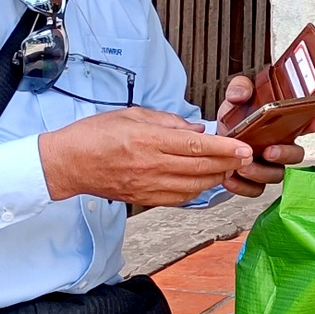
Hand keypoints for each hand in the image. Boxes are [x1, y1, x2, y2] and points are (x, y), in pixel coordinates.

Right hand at [40, 108, 252, 206]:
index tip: (244, 148)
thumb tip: (197, 130)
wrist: (68, 163)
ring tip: (229, 168)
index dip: (225, 148)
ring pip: (194, 186)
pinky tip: (204, 182)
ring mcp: (148, 185)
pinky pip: (179, 198)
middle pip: (200, 168)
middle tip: (246, 158)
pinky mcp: (144, 199)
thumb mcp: (132, 114)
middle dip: (228, 163)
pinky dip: (197, 191)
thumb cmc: (95, 135)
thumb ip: (168, 122)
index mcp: (148, 140)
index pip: (196, 146)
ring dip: (216, 178)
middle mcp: (151, 165)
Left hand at [215, 74, 314, 197]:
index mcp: (282, 126)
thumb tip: (240, 94)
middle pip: (295, 156)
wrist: (218, 138)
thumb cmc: (234, 118)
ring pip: (276, 175)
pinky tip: (231, 177)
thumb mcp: (236, 98)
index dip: (312, 124)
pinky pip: (256, 190)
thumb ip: (240, 89)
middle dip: (284, 155)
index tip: (314, 123)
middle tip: (269, 151)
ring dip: (261, 172)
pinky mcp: (254, 181)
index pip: (305, 124)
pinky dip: (244, 186)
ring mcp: (269, 166)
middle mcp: (280, 147)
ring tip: (243, 166)